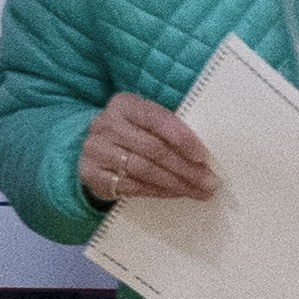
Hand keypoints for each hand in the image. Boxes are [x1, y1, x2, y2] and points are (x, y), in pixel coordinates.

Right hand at [77, 94, 218, 206]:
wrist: (96, 150)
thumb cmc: (133, 134)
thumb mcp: (146, 123)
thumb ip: (169, 131)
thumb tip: (204, 156)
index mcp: (124, 104)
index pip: (158, 119)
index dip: (182, 138)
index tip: (203, 157)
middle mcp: (107, 124)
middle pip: (153, 148)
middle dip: (185, 168)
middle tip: (208, 182)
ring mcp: (96, 149)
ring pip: (143, 169)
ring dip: (174, 183)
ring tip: (195, 191)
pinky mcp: (91, 173)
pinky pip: (130, 186)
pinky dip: (156, 191)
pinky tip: (173, 193)